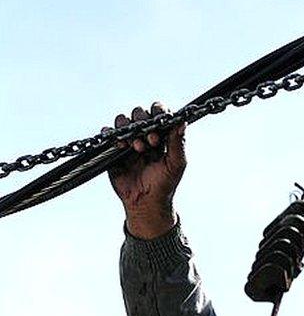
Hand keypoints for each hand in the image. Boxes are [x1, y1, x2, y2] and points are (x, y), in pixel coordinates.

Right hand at [105, 102, 185, 238]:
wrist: (145, 202)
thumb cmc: (164, 184)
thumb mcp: (176, 164)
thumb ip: (178, 143)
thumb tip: (182, 122)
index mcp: (162, 136)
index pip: (159, 114)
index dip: (158, 112)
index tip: (159, 122)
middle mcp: (145, 136)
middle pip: (140, 114)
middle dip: (143, 122)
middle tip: (150, 141)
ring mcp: (129, 142)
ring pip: (123, 121)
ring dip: (129, 129)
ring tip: (136, 147)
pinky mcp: (114, 150)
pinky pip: (108, 134)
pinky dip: (112, 134)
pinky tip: (120, 145)